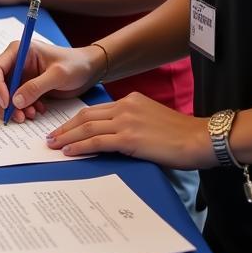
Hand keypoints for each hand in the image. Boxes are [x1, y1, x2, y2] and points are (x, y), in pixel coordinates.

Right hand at [0, 40, 102, 122]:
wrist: (88, 70)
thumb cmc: (75, 65)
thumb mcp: (58, 75)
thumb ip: (36, 87)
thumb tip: (15, 102)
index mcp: (18, 51)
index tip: (6, 104)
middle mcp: (15, 63)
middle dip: (3, 102)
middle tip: (17, 117)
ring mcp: (20, 76)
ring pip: (4, 95)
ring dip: (14, 109)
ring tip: (31, 115)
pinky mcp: (26, 88)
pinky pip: (16, 102)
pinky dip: (23, 109)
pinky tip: (38, 110)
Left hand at [45, 94, 214, 169]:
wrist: (200, 138)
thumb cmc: (181, 135)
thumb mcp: (152, 120)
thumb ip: (133, 121)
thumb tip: (117, 136)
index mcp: (130, 100)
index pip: (95, 109)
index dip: (76, 119)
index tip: (64, 128)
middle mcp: (125, 107)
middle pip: (86, 116)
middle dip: (65, 127)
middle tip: (50, 137)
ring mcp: (126, 121)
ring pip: (87, 128)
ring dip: (67, 137)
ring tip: (54, 145)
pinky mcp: (130, 138)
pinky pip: (98, 141)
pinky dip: (80, 146)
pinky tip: (69, 152)